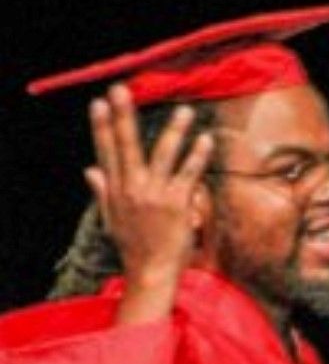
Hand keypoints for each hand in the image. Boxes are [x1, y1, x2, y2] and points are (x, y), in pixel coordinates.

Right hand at [85, 85, 214, 304]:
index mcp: (116, 191)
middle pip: (126, 146)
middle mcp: (132, 189)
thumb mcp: (111, 219)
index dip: (101, 127)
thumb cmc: (134, 247)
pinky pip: (188, 173)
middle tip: (120, 90)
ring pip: (163, 154)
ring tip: (185, 110)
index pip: (106, 152)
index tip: (98, 103)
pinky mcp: (176, 203)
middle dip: (123, 117)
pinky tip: (204, 139)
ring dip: (175, 130)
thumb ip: (102, 191)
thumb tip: (88, 169)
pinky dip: (197, 156)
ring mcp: (154, 195)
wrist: (151, 273)